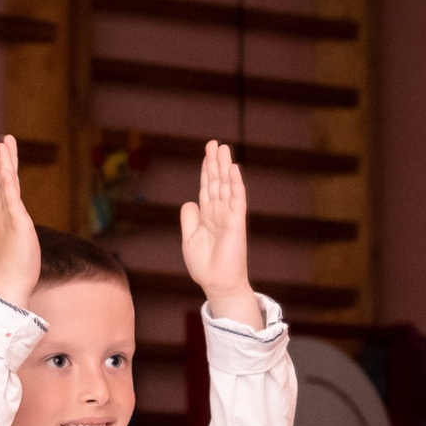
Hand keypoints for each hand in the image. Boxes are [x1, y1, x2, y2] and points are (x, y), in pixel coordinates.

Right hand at [0, 135, 39, 307]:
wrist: (8, 287)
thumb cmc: (14, 275)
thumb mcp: (17, 251)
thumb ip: (17, 241)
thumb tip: (20, 243)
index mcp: (1, 222)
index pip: (3, 192)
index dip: (3, 174)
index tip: (4, 159)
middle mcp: (0, 217)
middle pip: (2, 183)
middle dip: (4, 161)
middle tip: (4, 140)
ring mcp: (6, 220)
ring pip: (5, 185)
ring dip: (5, 164)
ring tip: (4, 145)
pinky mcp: (17, 224)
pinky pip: (11, 199)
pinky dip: (7, 184)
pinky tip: (6, 170)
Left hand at [180, 141, 258, 322]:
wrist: (216, 282)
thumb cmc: (204, 264)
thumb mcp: (190, 238)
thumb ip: (189, 219)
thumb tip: (189, 201)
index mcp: (207, 215)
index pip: (207, 188)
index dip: (206, 171)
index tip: (207, 153)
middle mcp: (219, 212)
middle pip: (217, 182)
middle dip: (215, 163)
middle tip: (215, 143)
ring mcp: (229, 216)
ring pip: (226, 186)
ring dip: (225, 168)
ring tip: (224, 149)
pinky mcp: (236, 223)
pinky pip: (236, 200)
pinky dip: (235, 185)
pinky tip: (234, 171)